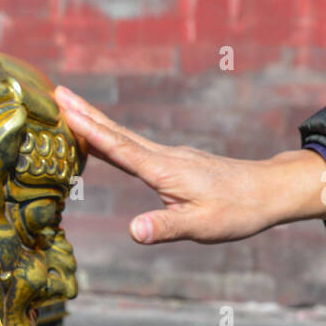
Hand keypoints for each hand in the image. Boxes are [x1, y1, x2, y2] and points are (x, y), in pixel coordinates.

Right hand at [54, 86, 325, 244]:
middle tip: (55, 92)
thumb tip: (133, 232)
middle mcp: (164, 157)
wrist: (269, 192)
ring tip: (68, 109)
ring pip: (124, 136)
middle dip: (84, 113)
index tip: (63, 110)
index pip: (119, 148)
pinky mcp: (174, 162)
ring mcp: (169, 156)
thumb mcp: (203, 226)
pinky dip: (111, 137)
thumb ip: (166, 228)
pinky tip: (102, 139)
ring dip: (94, 122)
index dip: (89, 131)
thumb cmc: (238, 211)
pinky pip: (134, 145)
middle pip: (116, 132)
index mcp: (165, 170)